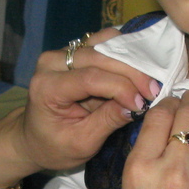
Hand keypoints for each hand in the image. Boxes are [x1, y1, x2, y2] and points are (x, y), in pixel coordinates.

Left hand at [17, 29, 159, 171]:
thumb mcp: (82, 143)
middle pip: (99, 56)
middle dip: (131, 73)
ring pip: (104, 43)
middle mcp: (50, 62)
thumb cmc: (55, 146)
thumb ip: (108, 122)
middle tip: (154, 91)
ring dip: (130, 61)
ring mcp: (62, 52)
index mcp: (46, 87)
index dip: (121, 87)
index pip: (90, 78)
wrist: (34, 138)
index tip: (144, 102)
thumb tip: (137, 105)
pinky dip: (124, 53)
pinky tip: (137, 71)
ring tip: (147, 82)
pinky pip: (104, 42)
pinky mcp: (74, 50)